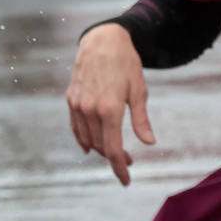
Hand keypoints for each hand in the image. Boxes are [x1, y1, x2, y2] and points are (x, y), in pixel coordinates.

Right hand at [66, 24, 155, 185]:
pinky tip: (90, 146)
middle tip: (129, 161)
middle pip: (100, 146)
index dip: (120, 168)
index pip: (114, 149)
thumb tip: (149, 142)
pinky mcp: (71, 98)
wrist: (102, 40)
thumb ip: (141, 119)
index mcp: (110, 109)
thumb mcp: (139, 90)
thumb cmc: (125, 64)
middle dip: (114, 158)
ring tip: (113, 151)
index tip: (126, 180)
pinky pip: (75, 126)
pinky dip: (82, 138)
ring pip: (87, 138)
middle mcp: (90, 109)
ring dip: (100, 149)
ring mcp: (78, 104)